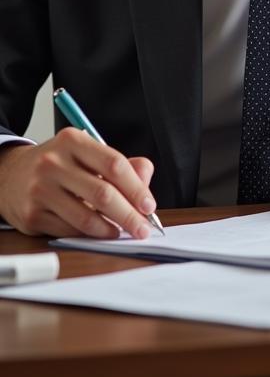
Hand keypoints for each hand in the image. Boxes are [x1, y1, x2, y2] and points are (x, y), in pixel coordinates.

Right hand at [0, 130, 156, 238]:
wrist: (11, 175)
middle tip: (143, 228)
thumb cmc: (61, 164)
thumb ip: (123, 164)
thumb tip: (145, 183)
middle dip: (129, 214)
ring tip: (123, 231)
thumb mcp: (88, 152)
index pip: (115, 164)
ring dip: (110, 229)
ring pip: (85, 217)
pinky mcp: (31, 215)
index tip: (149, 205)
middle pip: (103, 193)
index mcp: (73, 141)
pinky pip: (69, 230)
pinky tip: (101, 232)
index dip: (136, 188)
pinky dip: (90, 234)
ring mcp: (39, 190)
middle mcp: (53, 163)